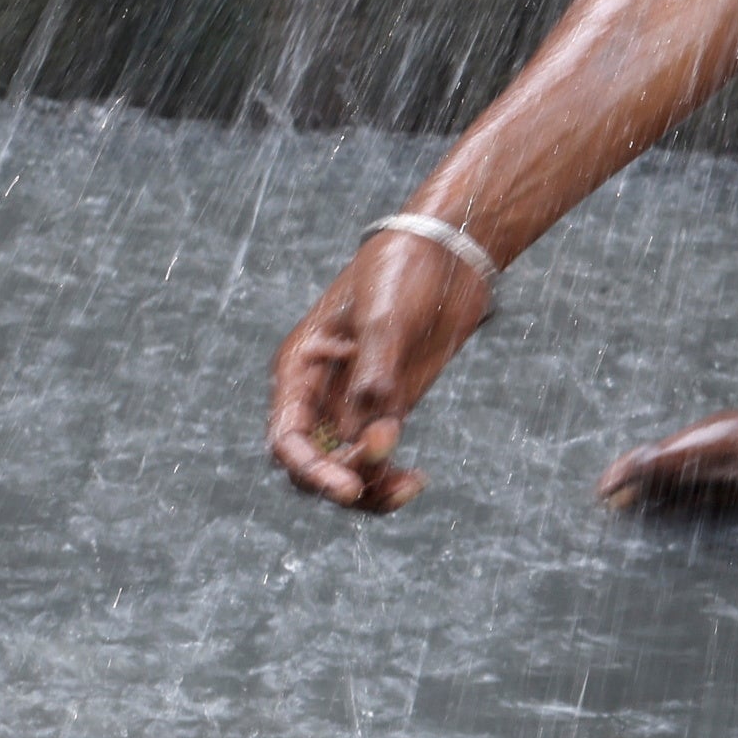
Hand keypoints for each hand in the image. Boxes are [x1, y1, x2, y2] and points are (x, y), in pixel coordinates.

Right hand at [267, 229, 491, 510]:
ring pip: (346, 468)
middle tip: (387, 471)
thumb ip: (374, 379)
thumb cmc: (403, 270)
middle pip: (312, 462)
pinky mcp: (389, 407)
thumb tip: (373, 439)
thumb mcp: (383, 318)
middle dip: (342, 479)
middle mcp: (320, 392)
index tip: (346, 487)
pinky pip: (378, 458)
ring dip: (370, 488)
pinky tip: (416, 480)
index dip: (310, 469)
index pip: (287, 437)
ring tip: (409, 486)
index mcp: (301, 367)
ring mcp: (355, 402)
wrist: (449, 249)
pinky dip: (390, 477)